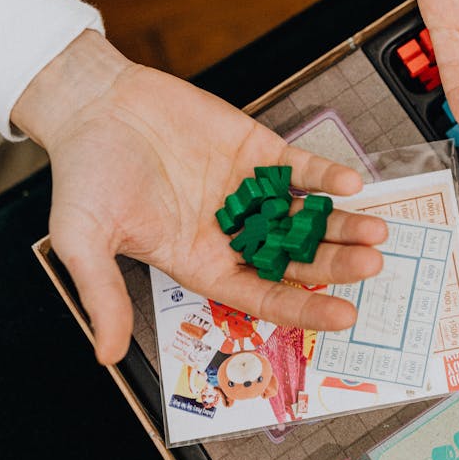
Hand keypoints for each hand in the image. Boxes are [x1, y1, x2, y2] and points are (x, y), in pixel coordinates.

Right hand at [12, 31, 387, 364]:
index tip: (342, 316)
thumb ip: (104, 295)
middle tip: (370, 266)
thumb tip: (106, 355)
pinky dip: (326, 175)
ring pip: (306, 216)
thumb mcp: (83, 240)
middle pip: (296, 259)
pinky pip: (300, 168)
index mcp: (201, 262)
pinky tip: (350, 182)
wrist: (92, 104)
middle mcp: (233, 233)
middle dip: (335, 264)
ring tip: (374, 230)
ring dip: (341, 224)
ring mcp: (249, 192)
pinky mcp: (256, 151)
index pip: (263, 296)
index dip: (304, 308)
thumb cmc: (85, 173)